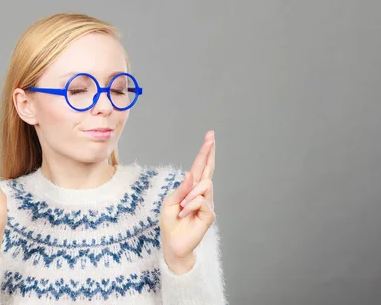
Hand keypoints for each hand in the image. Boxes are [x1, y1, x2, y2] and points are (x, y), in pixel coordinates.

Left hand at [159, 131, 215, 273]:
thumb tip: (190, 174)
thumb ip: (181, 189)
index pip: (199, 167)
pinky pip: (201, 201)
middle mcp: (201, 193)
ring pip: (204, 186)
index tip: (210, 136)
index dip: (205, 152)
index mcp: (190, 188)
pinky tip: (185, 215)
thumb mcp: (169, 203)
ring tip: (182, 208)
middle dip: (208, 152)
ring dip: (190, 195)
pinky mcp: (209, 214)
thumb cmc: (170, 223)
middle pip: (208, 169)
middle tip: (211, 137)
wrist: (173, 244)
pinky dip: (189, 207)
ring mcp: (207, 203)